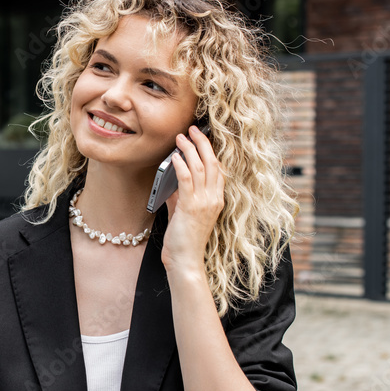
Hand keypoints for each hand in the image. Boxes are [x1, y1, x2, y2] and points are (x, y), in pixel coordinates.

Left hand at [160, 125, 224, 276]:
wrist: (185, 260)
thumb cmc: (184, 240)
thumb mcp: (183, 213)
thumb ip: (180, 196)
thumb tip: (170, 180)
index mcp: (216, 200)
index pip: (219, 170)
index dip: (211, 151)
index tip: (201, 138)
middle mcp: (214, 199)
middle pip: (213, 163)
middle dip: (202, 143)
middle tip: (192, 130)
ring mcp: (204, 203)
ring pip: (201, 168)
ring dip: (189, 149)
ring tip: (181, 137)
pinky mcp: (191, 207)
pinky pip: (187, 179)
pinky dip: (181, 165)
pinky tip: (174, 156)